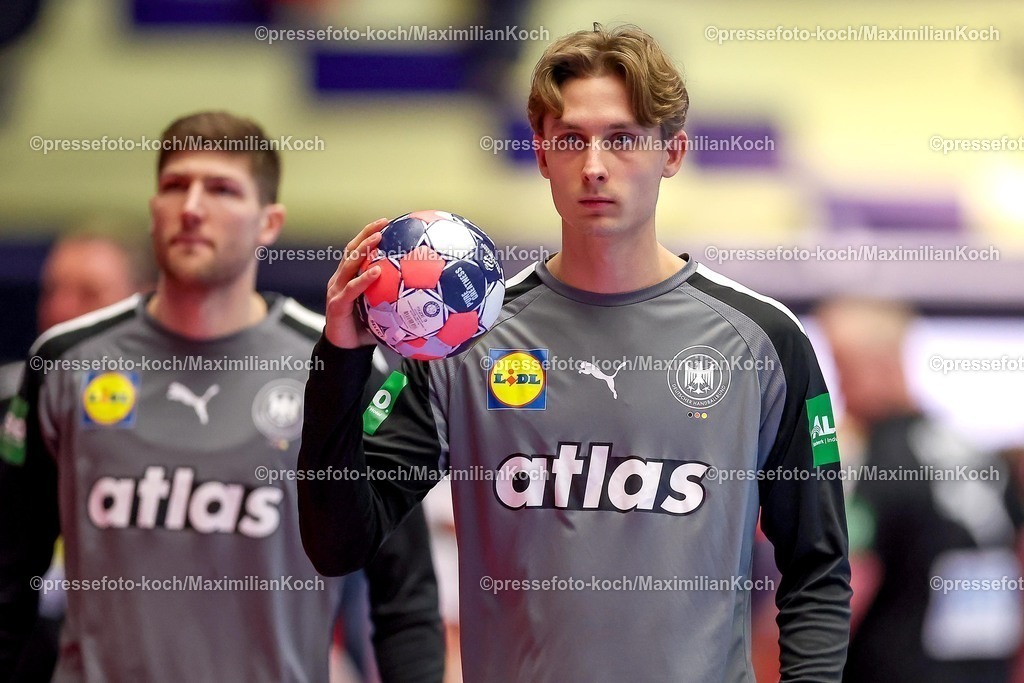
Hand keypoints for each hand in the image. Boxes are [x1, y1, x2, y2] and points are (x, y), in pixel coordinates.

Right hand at [324, 218, 386, 347]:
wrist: (346, 350)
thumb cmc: (364, 329)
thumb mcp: (380, 309)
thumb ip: (394, 298)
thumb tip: (423, 294)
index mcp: (348, 278)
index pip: (356, 251)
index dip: (367, 235)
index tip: (384, 222)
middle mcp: (340, 280)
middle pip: (351, 251)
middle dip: (366, 235)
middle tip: (382, 224)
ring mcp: (336, 291)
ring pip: (349, 264)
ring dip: (364, 250)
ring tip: (378, 239)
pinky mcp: (337, 304)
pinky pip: (352, 289)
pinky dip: (364, 279)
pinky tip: (377, 272)